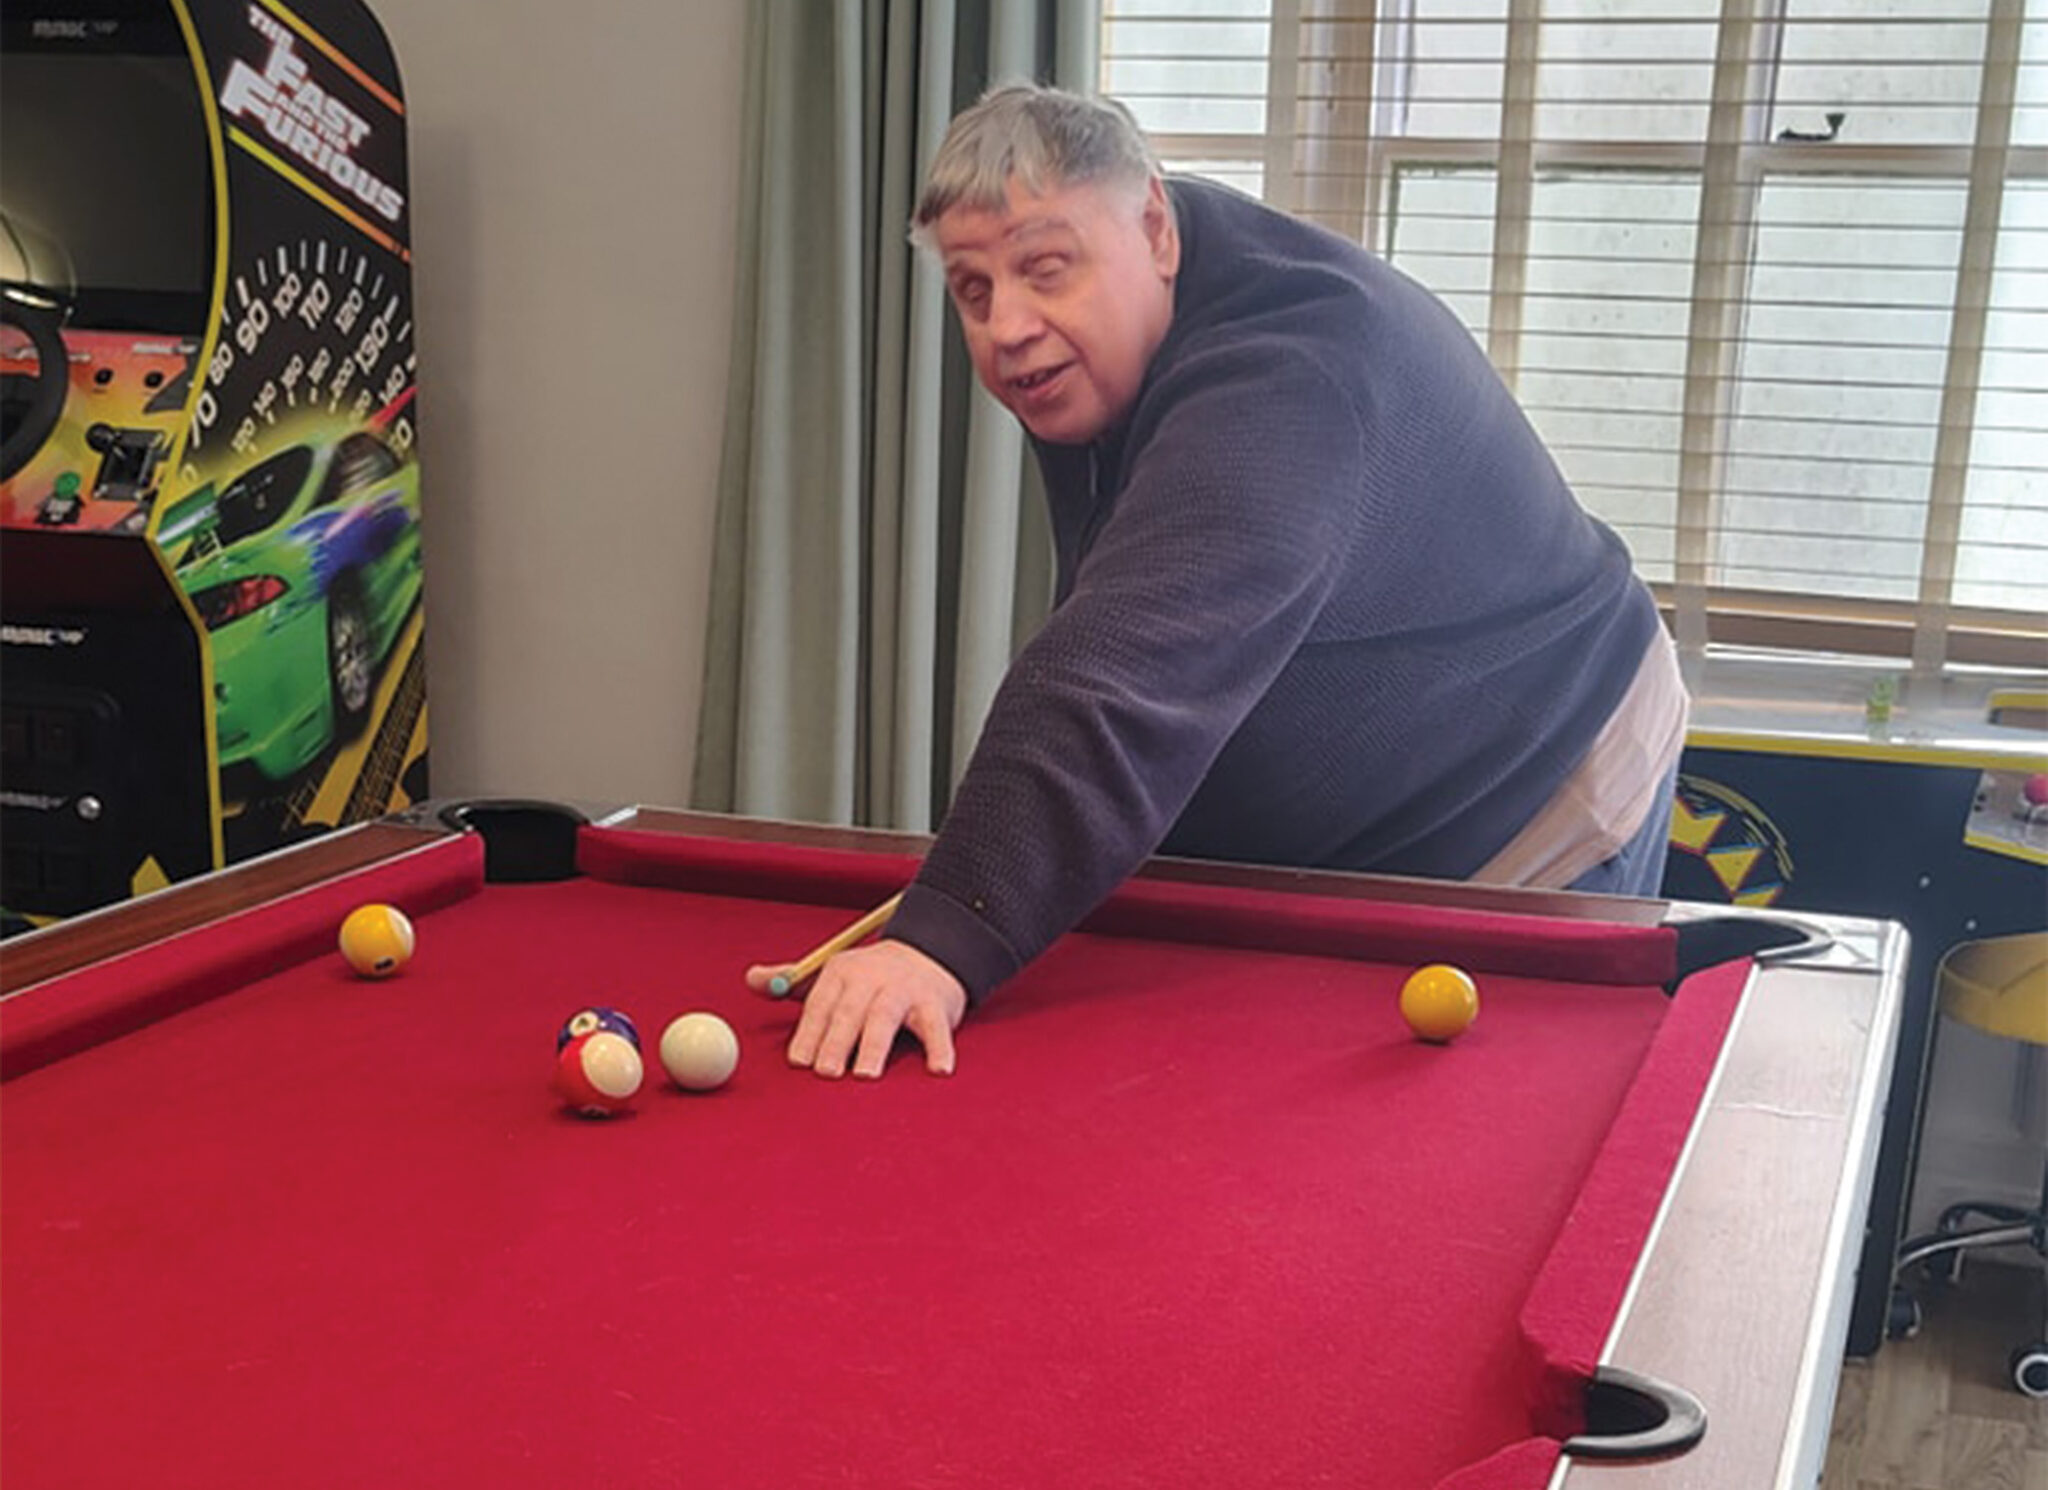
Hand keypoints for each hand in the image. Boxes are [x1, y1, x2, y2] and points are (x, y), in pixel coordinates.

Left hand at [745, 939, 966, 1079]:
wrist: (928, 955)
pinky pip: (936, 1028)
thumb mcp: (831, 975)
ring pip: (886, 1017)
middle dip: (837, 1042)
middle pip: (850, 1011)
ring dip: (875, 1046)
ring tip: (866, 1075)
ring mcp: (904, 989)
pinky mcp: (935, 1004)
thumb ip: (790, 982)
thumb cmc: (869, 979)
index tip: (798, 1062)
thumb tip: (750, 979)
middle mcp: (871, 977)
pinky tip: (937, 1070)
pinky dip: (938, 1048)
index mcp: (840, 972)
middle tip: (826, 1073)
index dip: (809, 1032)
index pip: (820, 1004)